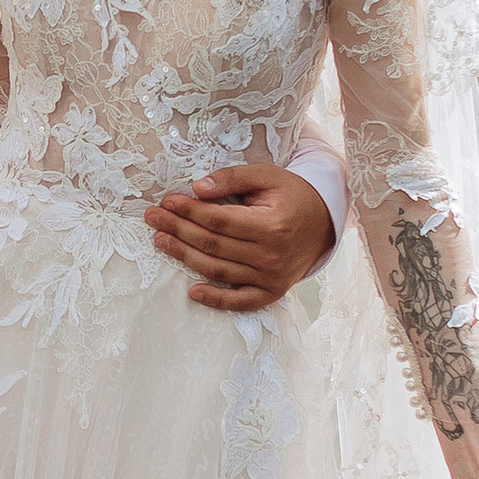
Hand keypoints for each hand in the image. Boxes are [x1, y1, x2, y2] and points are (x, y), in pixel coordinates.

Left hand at [146, 163, 335, 310]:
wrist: (325, 223)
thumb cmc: (292, 195)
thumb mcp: (267, 176)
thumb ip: (232, 178)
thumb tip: (198, 187)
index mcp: (271, 225)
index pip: (219, 220)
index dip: (189, 211)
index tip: (167, 201)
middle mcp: (271, 255)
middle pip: (213, 245)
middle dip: (178, 230)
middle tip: (153, 218)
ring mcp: (271, 277)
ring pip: (218, 270)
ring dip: (185, 257)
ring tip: (161, 241)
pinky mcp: (272, 292)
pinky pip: (239, 301)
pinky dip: (215, 300)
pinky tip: (191, 291)